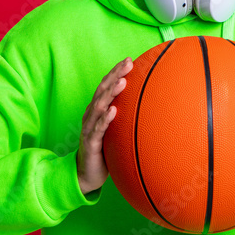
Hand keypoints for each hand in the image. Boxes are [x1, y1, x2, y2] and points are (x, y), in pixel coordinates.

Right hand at [78, 56, 132, 193]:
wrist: (86, 175)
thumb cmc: (103, 152)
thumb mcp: (115, 132)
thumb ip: (124, 119)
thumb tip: (148, 109)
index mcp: (96, 111)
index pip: (106, 87)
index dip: (116, 73)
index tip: (129, 60)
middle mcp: (91, 115)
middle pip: (102, 91)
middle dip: (115, 75)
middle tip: (128, 63)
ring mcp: (89, 128)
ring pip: (99, 106)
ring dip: (111, 93)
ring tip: (122, 81)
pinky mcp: (90, 143)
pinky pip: (98, 129)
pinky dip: (105, 119)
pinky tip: (113, 111)